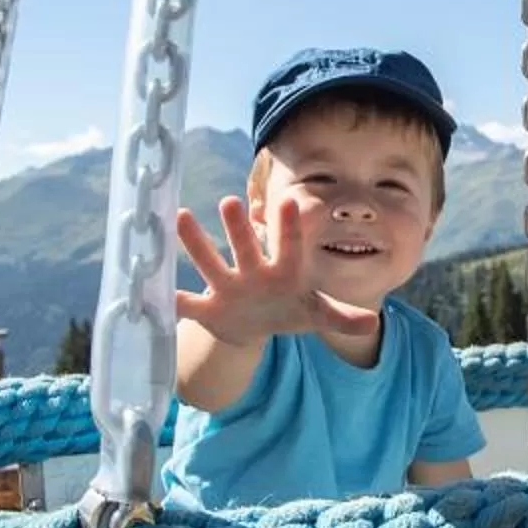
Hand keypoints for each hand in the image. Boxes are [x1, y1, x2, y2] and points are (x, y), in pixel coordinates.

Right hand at [175, 195, 379, 345]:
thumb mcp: (316, 315)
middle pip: (246, 248)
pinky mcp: (208, 308)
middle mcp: (253, 273)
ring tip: (181, 216)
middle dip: (239, 228)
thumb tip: (373, 323)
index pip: (289, 246)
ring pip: (211, 264)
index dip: (290, 227)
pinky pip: (188, 304)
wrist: (253, 326)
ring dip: (197, 245)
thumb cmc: (288, 310)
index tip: (289, 201)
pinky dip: (172, 301)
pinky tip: (154, 290)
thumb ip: (341, 317)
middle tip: (232, 201)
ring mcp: (228, 287)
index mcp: (283, 272)